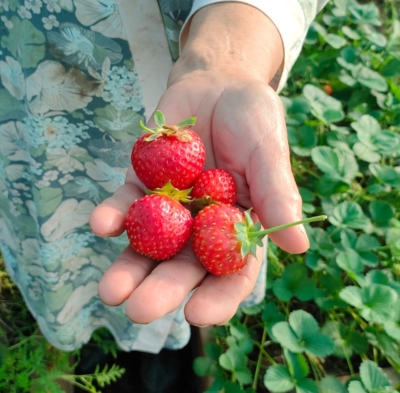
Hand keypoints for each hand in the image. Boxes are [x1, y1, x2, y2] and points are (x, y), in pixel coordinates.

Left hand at [90, 67, 307, 325]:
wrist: (218, 83)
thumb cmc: (254, 119)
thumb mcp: (267, 150)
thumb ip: (277, 193)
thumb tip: (299, 248)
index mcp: (239, 229)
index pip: (231, 274)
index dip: (217, 298)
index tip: (197, 315)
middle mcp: (202, 229)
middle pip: (182, 268)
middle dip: (160, 291)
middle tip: (138, 312)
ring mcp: (169, 210)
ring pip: (147, 247)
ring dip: (127, 269)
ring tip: (110, 292)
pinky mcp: (141, 185)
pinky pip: (124, 205)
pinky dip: (112, 216)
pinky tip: (100, 224)